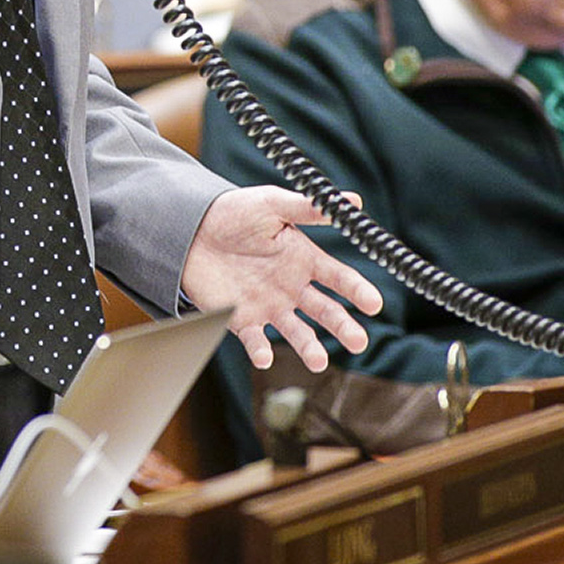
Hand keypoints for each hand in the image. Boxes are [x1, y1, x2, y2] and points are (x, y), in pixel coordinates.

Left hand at [181, 186, 381, 371]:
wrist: (189, 229)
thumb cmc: (233, 213)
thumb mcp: (271, 204)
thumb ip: (308, 207)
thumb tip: (352, 201)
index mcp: (303, 258)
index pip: (338, 278)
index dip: (357, 290)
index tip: (374, 303)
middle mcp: (292, 286)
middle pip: (325, 311)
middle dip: (343, 327)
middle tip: (359, 341)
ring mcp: (269, 305)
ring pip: (296, 332)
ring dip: (308, 347)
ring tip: (318, 361)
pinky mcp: (242, 319)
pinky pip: (255, 340)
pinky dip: (261, 350)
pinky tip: (265, 356)